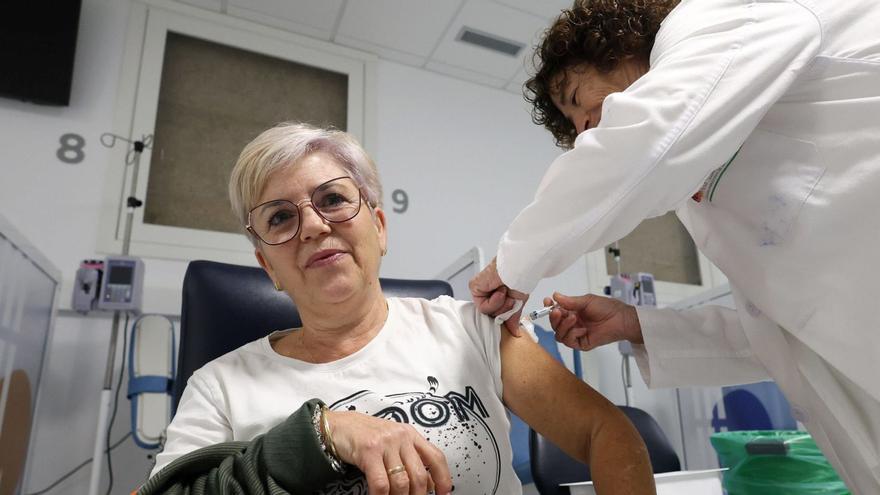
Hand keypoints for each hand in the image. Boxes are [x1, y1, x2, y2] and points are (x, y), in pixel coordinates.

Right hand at [326, 410, 452, 494]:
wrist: (338, 425)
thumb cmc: (366, 436)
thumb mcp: (393, 443)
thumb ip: (411, 459)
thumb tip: (430, 484)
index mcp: (411, 435)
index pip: (436, 457)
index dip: (443, 479)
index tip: (444, 494)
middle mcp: (401, 437)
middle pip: (419, 475)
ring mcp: (385, 443)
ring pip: (401, 482)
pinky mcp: (368, 451)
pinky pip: (381, 483)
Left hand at [469, 257, 528, 335]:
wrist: (518, 269)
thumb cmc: (521, 278)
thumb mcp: (518, 302)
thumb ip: (513, 317)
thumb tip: (515, 331)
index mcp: (497, 293)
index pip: (497, 312)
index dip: (505, 314)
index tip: (513, 309)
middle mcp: (488, 292)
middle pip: (492, 314)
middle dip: (504, 310)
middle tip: (511, 299)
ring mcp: (480, 290)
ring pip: (487, 312)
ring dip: (500, 305)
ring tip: (506, 292)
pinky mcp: (474, 287)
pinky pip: (483, 307)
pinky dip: (494, 302)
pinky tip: (500, 291)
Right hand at [545, 292, 642, 350]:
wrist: (620, 319)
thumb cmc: (607, 308)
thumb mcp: (586, 301)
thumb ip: (570, 301)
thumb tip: (556, 296)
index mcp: (572, 312)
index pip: (556, 312)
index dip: (549, 308)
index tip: (547, 302)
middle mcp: (573, 324)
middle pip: (555, 325)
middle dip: (554, 318)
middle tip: (557, 311)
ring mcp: (576, 334)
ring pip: (559, 334)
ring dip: (563, 326)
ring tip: (573, 318)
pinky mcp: (581, 344)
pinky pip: (568, 341)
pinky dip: (573, 334)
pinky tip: (582, 329)